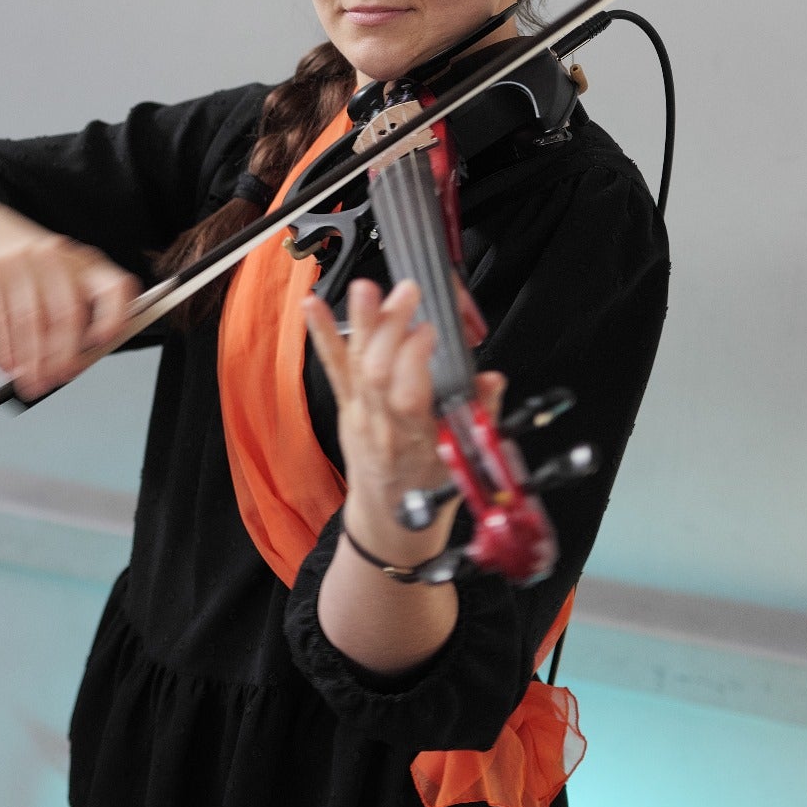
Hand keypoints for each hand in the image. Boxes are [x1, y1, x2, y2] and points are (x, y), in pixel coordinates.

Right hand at [0, 198, 139, 397]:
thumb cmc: (24, 259)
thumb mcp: (56, 271)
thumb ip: (73, 307)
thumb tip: (77, 359)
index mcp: (82, 262)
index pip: (113, 288)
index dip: (113, 317)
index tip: (103, 343)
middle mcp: (56, 259)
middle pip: (68, 314)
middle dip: (61, 356)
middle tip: (54, 380)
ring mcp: (22, 263)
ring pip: (31, 322)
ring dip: (30, 360)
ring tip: (29, 381)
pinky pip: (0, 319)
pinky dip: (3, 349)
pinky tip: (6, 365)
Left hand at [303, 278, 504, 553]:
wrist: (388, 518)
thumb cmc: (428, 487)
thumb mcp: (465, 460)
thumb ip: (480, 416)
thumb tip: (493, 380)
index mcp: (416, 440)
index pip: (408, 395)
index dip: (416, 358)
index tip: (432, 328)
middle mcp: (383, 425)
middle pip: (378, 371)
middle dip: (391, 327)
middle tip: (408, 293)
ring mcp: (360, 414)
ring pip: (357, 364)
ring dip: (361, 322)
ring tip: (366, 287)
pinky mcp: (347, 406)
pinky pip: (334, 367)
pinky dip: (323, 334)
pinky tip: (313, 306)